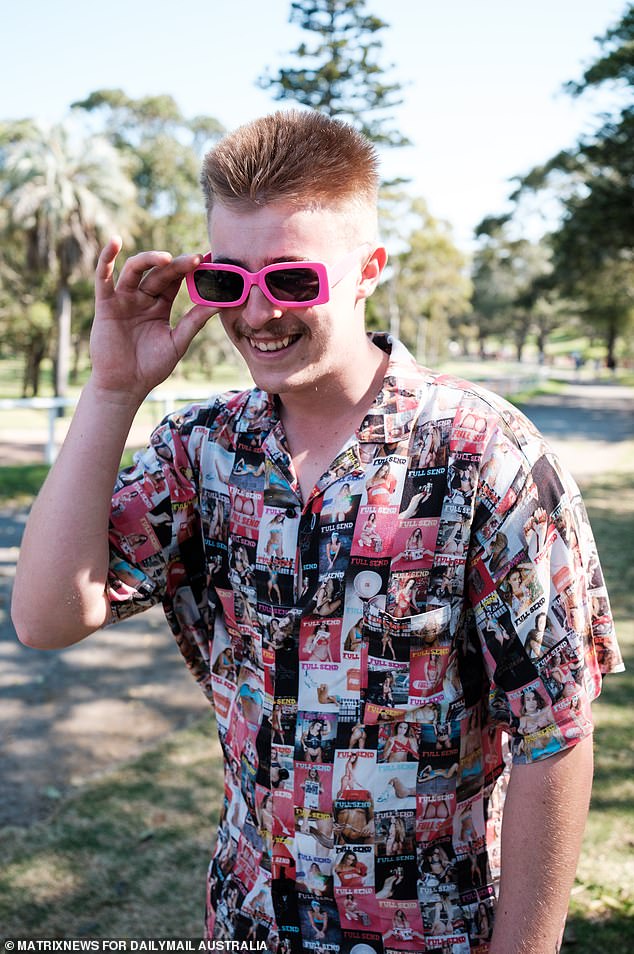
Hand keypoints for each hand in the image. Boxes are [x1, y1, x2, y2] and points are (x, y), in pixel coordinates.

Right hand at [89, 237, 215, 403]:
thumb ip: (194, 321)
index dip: (190, 269)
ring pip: (135, 270)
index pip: (175, 280)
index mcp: (160, 305)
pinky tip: (114, 243)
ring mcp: (123, 299)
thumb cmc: (151, 367)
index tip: (208, 260)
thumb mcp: (177, 342)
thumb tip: (219, 303)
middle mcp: (142, 298)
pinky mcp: (105, 304)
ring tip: (167, 258)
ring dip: (149, 259)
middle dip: (177, 265)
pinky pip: (103, 278)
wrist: (126, 386)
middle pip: (159, 273)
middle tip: (196, 259)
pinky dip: (106, 259)